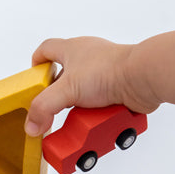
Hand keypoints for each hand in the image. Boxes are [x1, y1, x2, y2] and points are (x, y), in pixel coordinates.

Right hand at [24, 37, 158, 135]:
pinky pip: (105, 105)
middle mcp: (89, 59)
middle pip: (66, 78)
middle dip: (61, 98)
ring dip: (82, 110)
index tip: (34, 81)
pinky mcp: (120, 89)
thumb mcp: (67, 89)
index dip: (37, 63)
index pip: (47, 49)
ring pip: (87, 95)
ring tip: (81, 120)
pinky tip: (100, 121)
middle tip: (56, 111)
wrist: (143, 79)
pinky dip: (101, 115)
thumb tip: (31, 124)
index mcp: (73, 49)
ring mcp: (105, 74)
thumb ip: (44, 107)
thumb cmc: (109, 70)